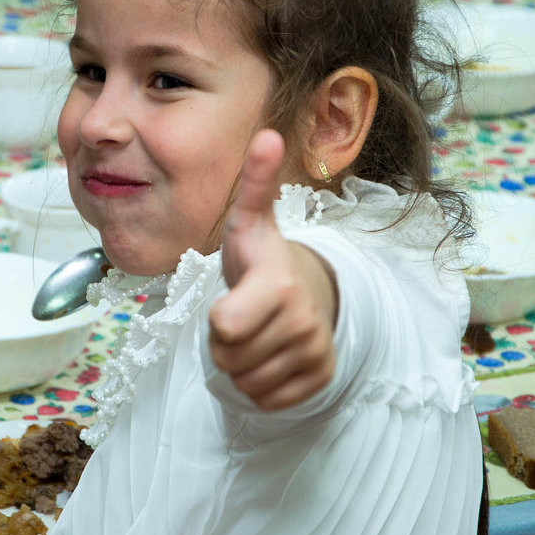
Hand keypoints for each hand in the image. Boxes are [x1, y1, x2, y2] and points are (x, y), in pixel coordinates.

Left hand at [208, 129, 336, 410]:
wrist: (310, 290)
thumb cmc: (265, 259)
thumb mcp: (252, 223)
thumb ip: (254, 184)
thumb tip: (267, 135)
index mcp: (280, 285)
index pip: (223, 327)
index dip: (215, 319)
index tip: (232, 297)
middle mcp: (303, 322)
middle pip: (228, 359)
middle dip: (226, 343)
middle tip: (243, 316)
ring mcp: (315, 353)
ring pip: (245, 382)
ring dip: (242, 363)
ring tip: (257, 333)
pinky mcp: (319, 379)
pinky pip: (266, 400)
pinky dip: (261, 384)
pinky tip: (271, 354)